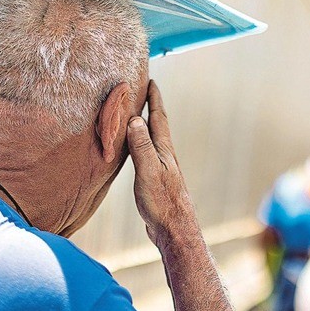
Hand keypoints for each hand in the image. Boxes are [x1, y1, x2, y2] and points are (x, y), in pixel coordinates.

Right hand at [127, 80, 197, 244]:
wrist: (174, 230)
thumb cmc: (162, 201)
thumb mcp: (148, 171)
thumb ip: (142, 146)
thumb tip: (135, 118)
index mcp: (163, 149)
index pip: (158, 117)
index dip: (154, 98)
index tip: (151, 80)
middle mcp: (164, 155)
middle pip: (156, 125)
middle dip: (151, 107)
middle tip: (144, 91)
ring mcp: (161, 168)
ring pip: (151, 140)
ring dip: (145, 125)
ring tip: (137, 116)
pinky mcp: (156, 181)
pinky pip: (146, 154)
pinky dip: (139, 144)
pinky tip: (135, 151)